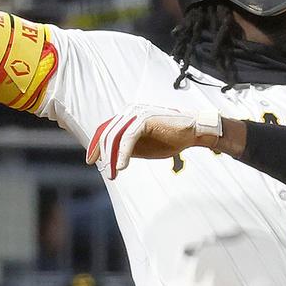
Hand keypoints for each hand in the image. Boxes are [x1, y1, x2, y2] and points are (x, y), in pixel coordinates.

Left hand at [85, 105, 223, 180]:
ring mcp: (136, 114)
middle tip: (105, 171)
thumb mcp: (143, 147)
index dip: (96, 146)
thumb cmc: (170, 138)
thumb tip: (109, 158)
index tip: (92, 160)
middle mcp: (129, 112)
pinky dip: (123, 153)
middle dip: (102, 154)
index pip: (106, 130)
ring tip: (113, 173)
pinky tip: (122, 166)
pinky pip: (128, 138)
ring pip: (115, 137)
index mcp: (128, 117)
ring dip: (112, 157)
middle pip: (107, 134)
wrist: (193, 132)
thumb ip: (127, 149)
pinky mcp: (144, 119)